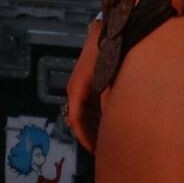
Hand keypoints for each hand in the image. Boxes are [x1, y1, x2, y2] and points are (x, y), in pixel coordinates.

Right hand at [64, 22, 102, 154]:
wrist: (106, 33)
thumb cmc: (106, 55)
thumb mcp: (107, 80)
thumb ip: (106, 101)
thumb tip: (108, 120)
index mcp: (76, 90)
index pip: (76, 120)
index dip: (84, 136)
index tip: (93, 150)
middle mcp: (75, 90)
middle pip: (78, 119)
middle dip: (89, 135)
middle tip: (102, 150)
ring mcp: (80, 86)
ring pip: (84, 113)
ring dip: (92, 126)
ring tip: (105, 139)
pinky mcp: (87, 83)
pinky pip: (89, 104)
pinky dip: (96, 115)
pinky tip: (107, 122)